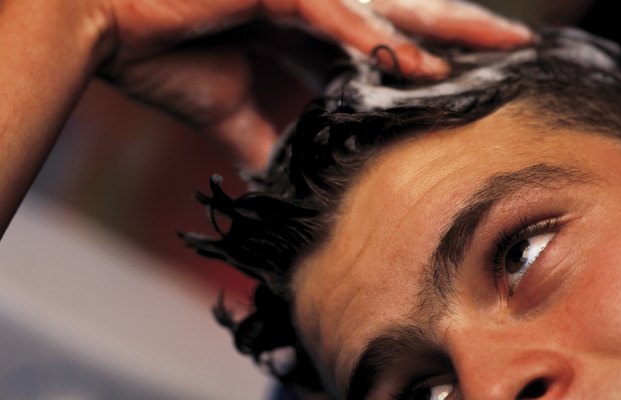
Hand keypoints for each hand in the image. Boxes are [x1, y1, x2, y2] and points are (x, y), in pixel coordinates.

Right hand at [96, 0, 532, 169]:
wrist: (104, 27)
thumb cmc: (161, 54)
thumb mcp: (228, 108)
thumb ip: (263, 136)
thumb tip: (280, 175)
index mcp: (300, 33)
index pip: (376, 49)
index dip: (419, 65)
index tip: (460, 86)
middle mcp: (309, 6)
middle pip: (400, 19)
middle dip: (458, 32)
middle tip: (517, 47)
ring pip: (383, 8)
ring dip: (440, 27)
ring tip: (500, 45)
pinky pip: (330, 14)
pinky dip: (367, 38)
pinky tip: (408, 63)